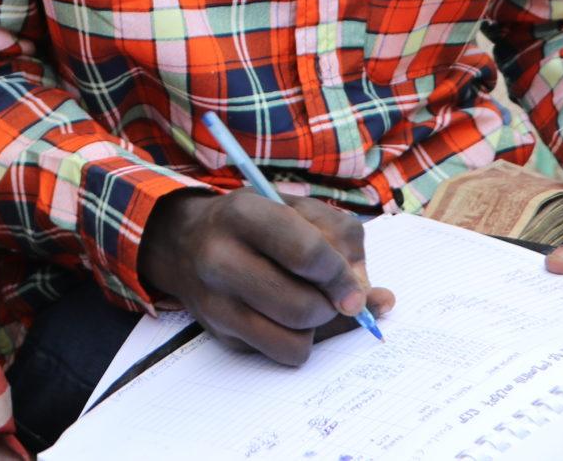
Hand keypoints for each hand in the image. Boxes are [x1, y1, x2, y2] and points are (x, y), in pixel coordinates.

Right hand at [138, 189, 394, 366]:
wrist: (186, 242)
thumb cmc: (256, 223)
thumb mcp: (296, 208)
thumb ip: (342, 240)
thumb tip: (376, 299)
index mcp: (243, 214)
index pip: (306, 254)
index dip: (340, 274)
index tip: (355, 285)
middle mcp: (220, 258)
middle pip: (303, 305)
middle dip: (333, 306)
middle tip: (336, 296)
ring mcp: (216, 301)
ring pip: (296, 339)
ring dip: (319, 325)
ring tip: (313, 303)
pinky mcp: (221, 333)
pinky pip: (283, 354)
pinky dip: (301, 341)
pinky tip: (294, 320)